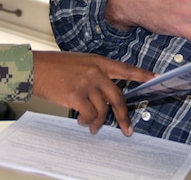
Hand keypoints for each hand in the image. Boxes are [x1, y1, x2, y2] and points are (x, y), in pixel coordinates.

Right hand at [31, 51, 153, 135]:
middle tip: (127, 129)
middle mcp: (96, 71)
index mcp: (98, 61)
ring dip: (98, 122)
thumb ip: (94, 74)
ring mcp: (87, 83)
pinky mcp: (76, 95)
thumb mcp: (79, 63)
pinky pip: (89, 115)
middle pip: (118, 97)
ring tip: (91, 126)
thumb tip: (104, 96)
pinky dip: (86, 121)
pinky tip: (80, 121)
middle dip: (124, 117)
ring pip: (102, 110)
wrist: (34, 68)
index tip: (156, 78)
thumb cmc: (53, 66)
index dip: (142, 74)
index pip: (125, 68)